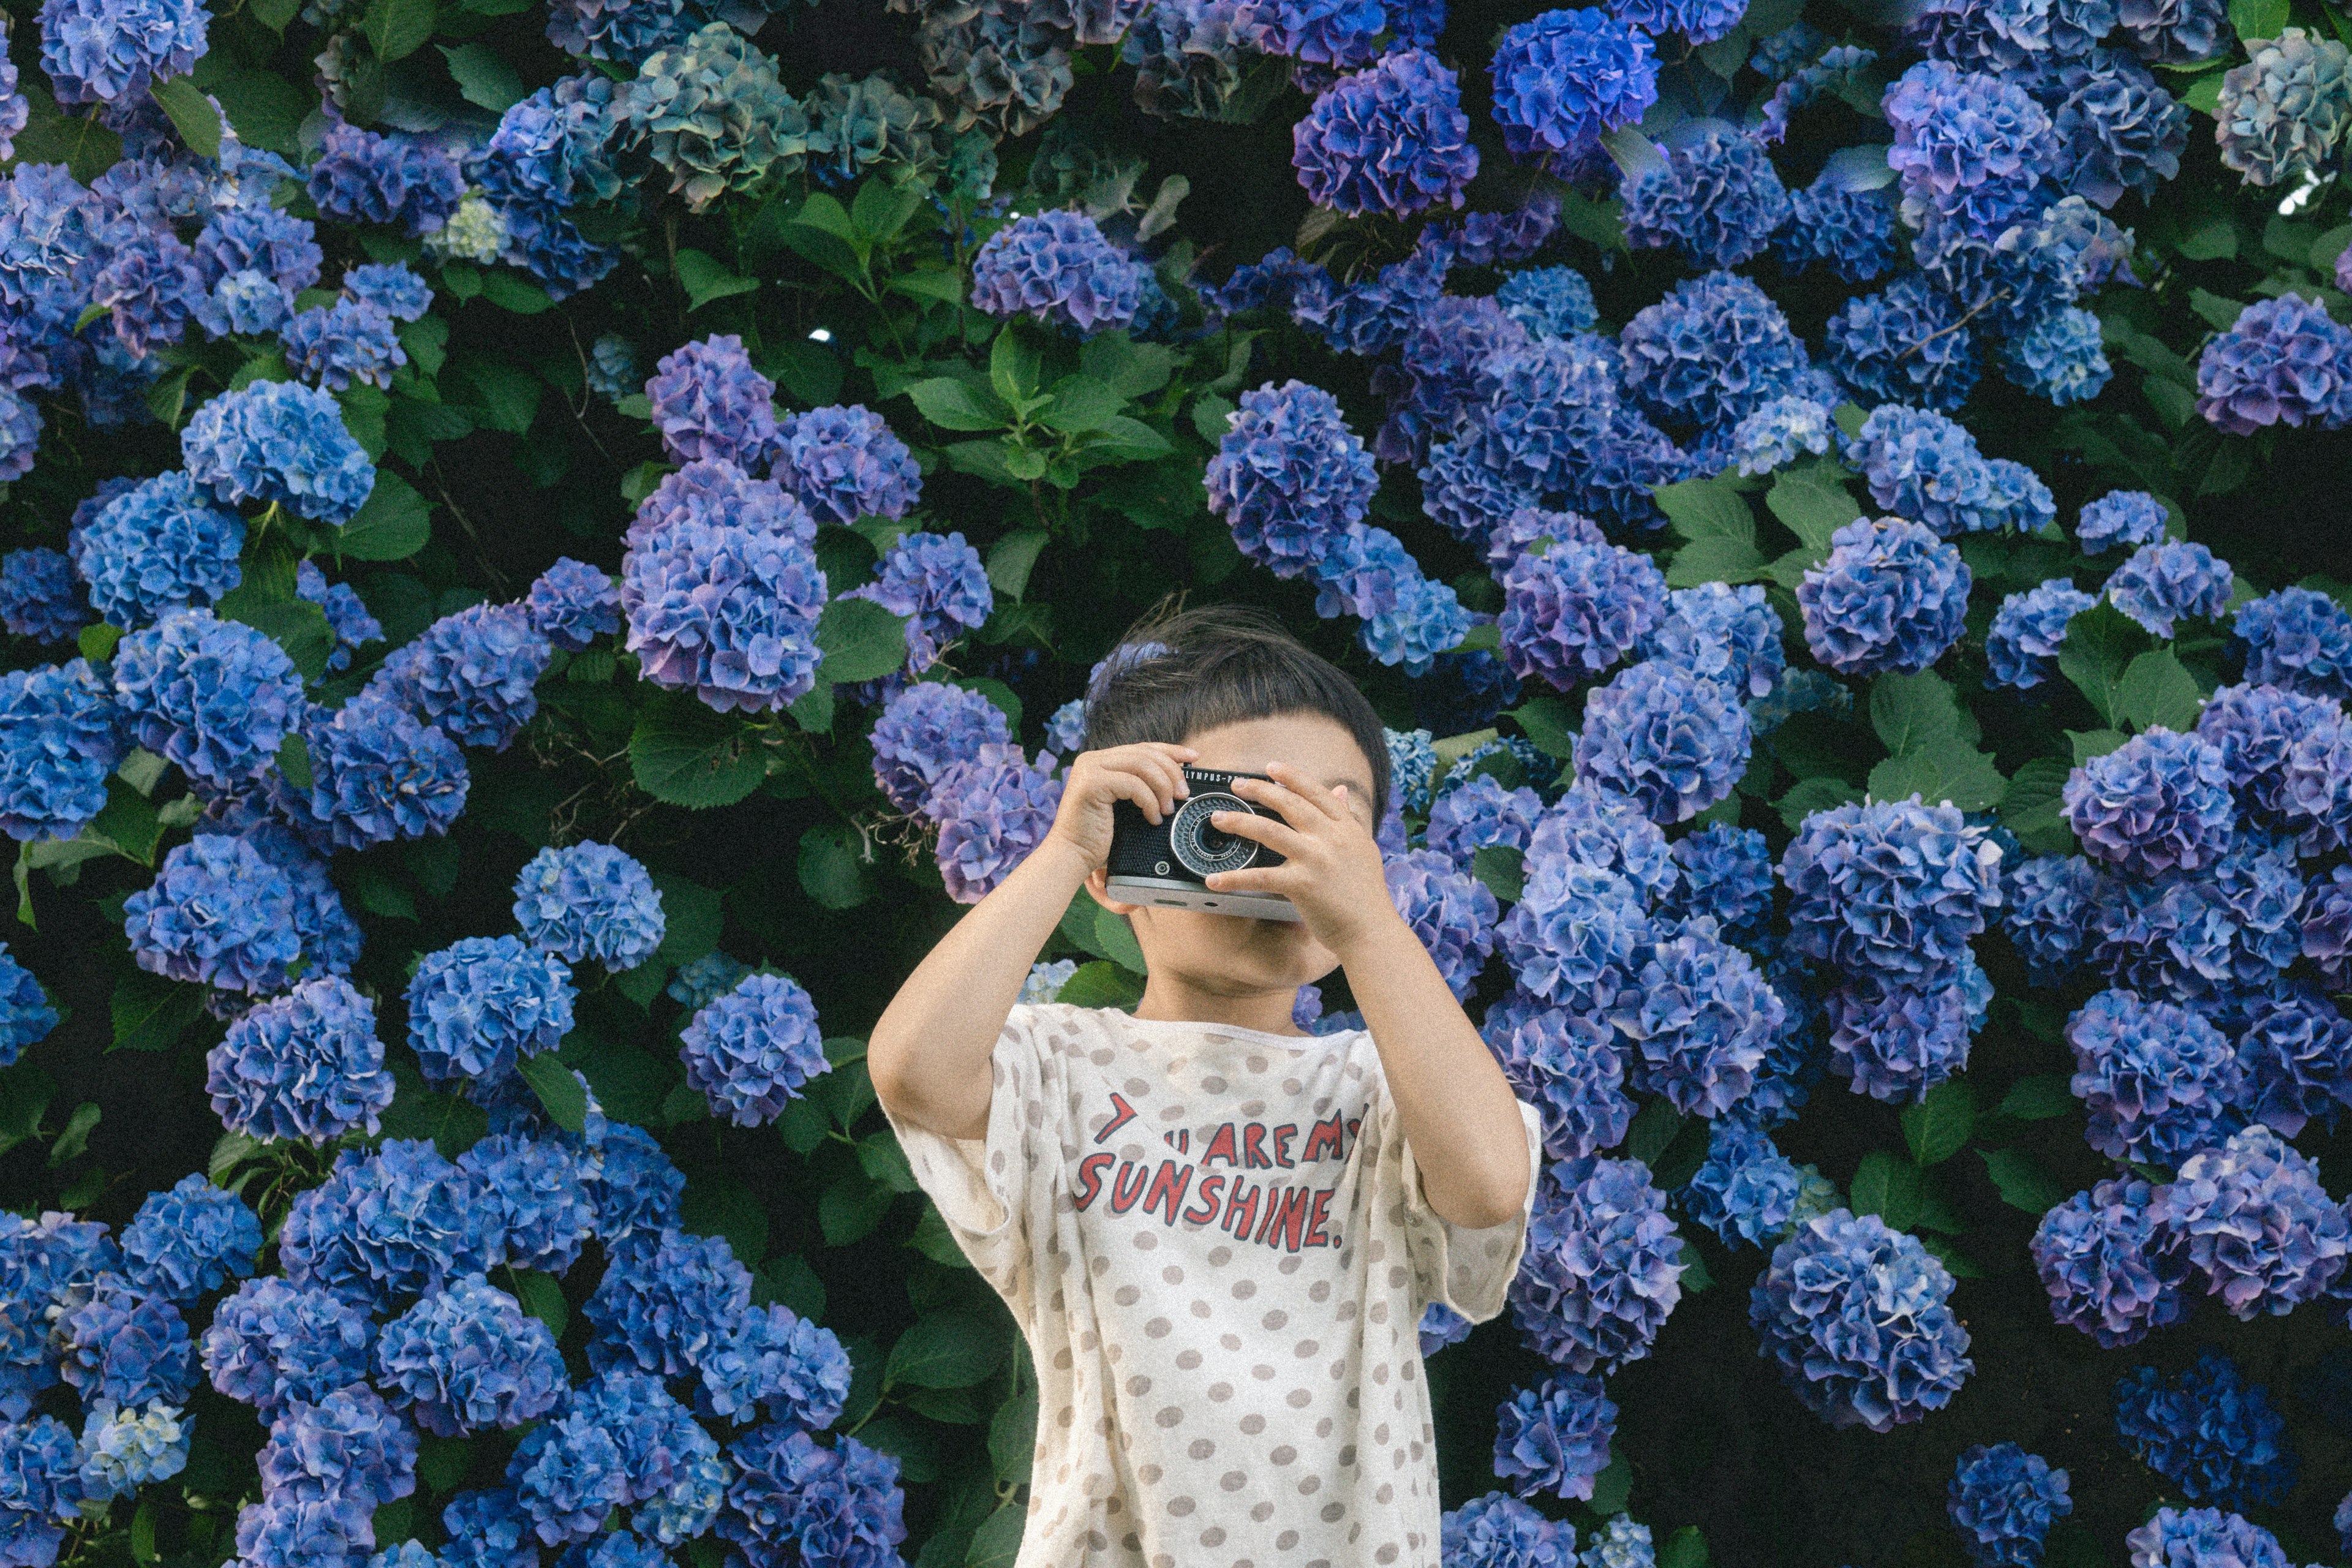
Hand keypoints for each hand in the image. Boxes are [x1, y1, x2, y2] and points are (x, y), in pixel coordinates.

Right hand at [1041, 742, 1197, 872]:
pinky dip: (1149, 801)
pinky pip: (1133, 784)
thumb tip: (1177, 779)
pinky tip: (1152, 817)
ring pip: (1141, 765)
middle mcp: (1092, 759)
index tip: (1193, 757)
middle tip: (1183, 794)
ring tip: (1168, 809)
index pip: (1142, 748)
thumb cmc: (1099, 837)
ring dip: (1162, 787)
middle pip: (1145, 753)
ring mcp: (1089, 769)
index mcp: (1100, 761)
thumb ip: (1141, 786)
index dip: (1170, 751)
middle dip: (1171, 772)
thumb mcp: (1126, 805)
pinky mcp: (1090, 783)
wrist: (1073, 856)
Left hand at [1202, 763, 1398, 954]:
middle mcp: (1331, 838)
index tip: (1271, 767)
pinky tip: (1214, 879)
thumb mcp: (1363, 848)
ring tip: (1218, 818)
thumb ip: (1349, 819)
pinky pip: (1260, 877)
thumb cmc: (1366, 895)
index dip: (1292, 776)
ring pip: (1269, 831)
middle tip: (1236, 784)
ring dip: (1239, 822)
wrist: (1371, 932)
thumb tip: (1340, 790)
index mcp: (1346, 828)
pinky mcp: (1301, 885)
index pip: (1316, 793)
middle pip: (1289, 804)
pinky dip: (1234, 878)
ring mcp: (1315, 860)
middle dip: (1260, 790)